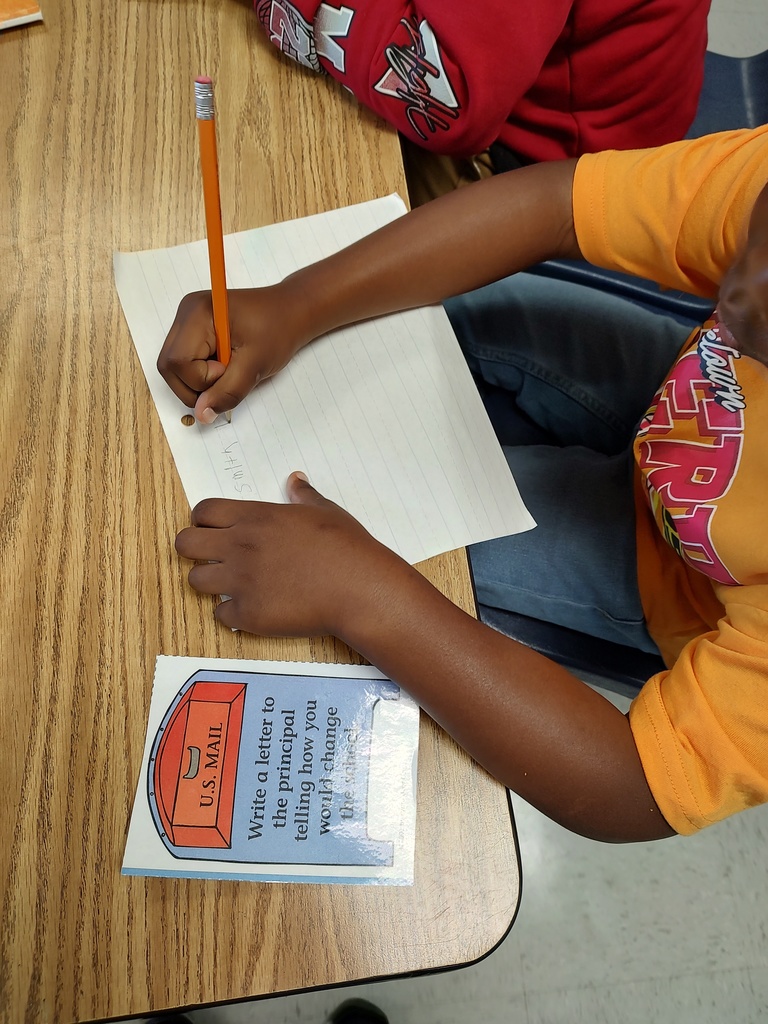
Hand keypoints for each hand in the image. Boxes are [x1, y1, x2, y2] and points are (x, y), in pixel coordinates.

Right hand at [157, 284, 310, 421]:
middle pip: (169, 366)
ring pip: (175, 369)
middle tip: (229, 375)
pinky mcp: (193, 331)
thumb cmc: (278, 329)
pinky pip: (185, 364)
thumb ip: (227, 392)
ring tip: (229, 368)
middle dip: (197, 384)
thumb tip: (202, 414)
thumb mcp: (255, 365)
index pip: (177, 362)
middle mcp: (186, 314)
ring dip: (200, 381)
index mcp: (198, 313)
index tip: (230, 370)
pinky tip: (225, 364)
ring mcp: (187, 322)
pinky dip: (203, 373)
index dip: (202, 379)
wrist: (290, 313)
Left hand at [174, 472, 407, 637]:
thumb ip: (303, 495)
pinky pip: (220, 615)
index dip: (204, 520)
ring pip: (195, 580)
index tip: (215, 529)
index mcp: (256, 518)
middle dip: (194, 549)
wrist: (358, 588)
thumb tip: (296, 479)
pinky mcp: (249, 615)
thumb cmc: (346, 547)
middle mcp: (241, 547)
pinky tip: (253, 608)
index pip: (203, 511)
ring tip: (233, 584)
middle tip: (214, 556)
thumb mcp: (324, 511)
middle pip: (185, 543)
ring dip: (211, 581)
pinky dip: (233, 614)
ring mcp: (241, 582)